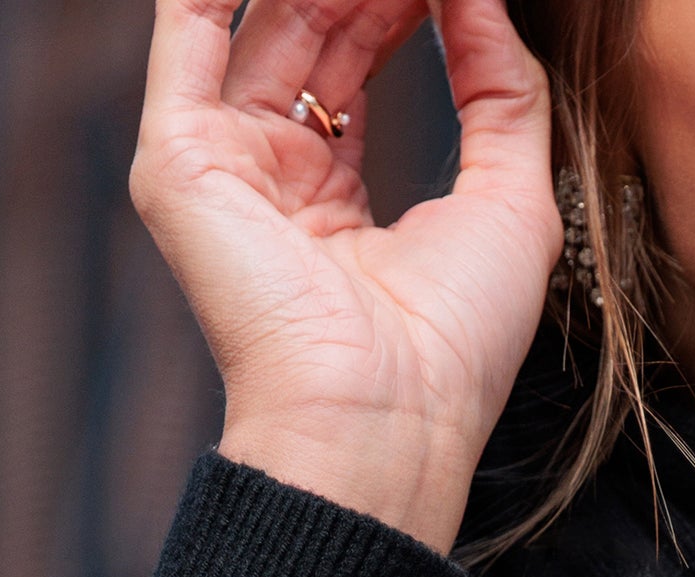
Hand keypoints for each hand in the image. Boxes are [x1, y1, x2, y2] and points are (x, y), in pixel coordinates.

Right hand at [131, 0, 559, 551]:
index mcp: (335, 200)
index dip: (403, 5)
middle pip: (309, 28)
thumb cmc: (453, 346)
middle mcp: (271, 177)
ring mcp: (223, 165)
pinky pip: (187, 29)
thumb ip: (501, 89)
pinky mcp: (183, 161)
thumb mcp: (512, 201)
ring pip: (260, 18)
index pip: (356, 60)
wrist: (388, 417)